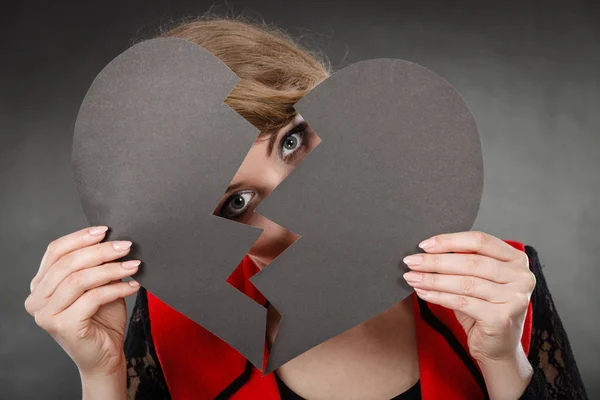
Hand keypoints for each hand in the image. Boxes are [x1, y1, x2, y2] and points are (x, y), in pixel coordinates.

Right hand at [25, 226, 140, 376]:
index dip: (80, 237)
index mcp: (40, 285)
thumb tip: (112, 238)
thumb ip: (96, 264)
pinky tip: (133, 285)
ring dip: (111, 268)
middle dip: (101, 251)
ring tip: (134, 265)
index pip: (55, 251)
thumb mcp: (98, 284)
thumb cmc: (102, 318)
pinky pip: (92, 298)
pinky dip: (116, 288)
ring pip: (80, 279)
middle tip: (126, 246)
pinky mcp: (63, 326)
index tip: (106, 230)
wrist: (106, 355)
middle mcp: (37, 299)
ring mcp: (46, 314)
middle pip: (68, 263)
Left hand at [402, 231, 535, 363]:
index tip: (424, 245)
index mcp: (516, 259)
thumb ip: (461, 263)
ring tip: (412, 277)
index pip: (480, 241)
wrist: (498, 348)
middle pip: (471, 261)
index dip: (449, 241)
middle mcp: (521, 276)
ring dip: (433, 279)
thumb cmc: (485, 309)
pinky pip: (462, 302)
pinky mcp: (501, 317)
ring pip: (464, 282)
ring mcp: (514, 297)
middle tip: (411, 261)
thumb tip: (426, 252)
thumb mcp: (478, 280)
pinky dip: (438, 296)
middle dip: (435, 261)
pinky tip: (423, 293)